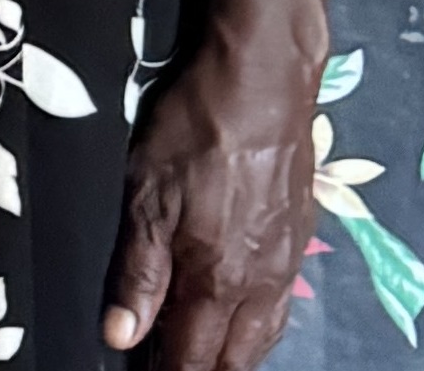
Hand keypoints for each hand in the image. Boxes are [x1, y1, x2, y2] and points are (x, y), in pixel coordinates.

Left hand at [102, 36, 319, 368]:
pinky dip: (259, 323)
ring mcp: (287, 260)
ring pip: (265, 333)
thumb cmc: (196, 130)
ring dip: (236, 354)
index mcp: (219, 279)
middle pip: (236, 356)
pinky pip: (282, 302)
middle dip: (205, 370)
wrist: (264, 81)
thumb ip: (138, 272)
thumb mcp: (147, 196)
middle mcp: (261, 282)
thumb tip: (122, 337)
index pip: (194, 355)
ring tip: (206, 357)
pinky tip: (243, 313)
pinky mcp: (300, 234)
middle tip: (172, 368)